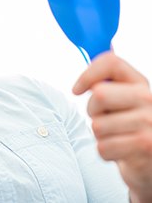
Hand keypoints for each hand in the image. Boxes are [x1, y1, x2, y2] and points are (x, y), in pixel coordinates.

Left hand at [73, 52, 151, 202]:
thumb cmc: (128, 126)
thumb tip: (83, 71)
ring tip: (115, 136)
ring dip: (100, 135)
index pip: (111, 62)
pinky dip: (106, 152)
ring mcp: (150, 123)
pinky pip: (103, 147)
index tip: (77, 90)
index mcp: (140, 83)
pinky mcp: (145, 147)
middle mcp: (149, 99)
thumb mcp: (122, 99)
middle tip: (104, 118)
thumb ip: (106, 83)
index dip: (87, 74)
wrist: (150, 160)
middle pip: (99, 94)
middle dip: (93, 110)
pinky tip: (119, 151)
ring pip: (98, 125)